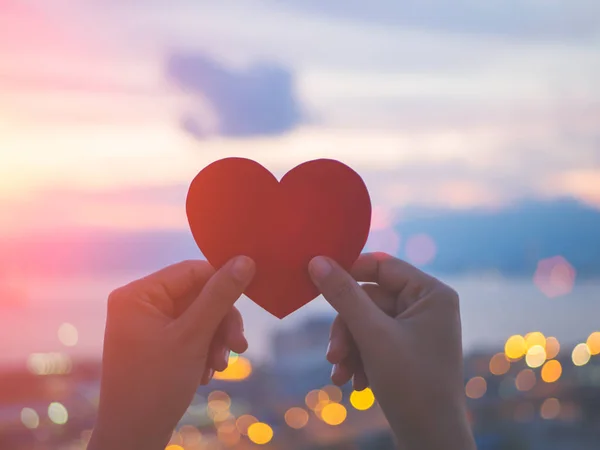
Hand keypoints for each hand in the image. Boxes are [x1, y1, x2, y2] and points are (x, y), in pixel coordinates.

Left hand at [88, 257, 254, 449]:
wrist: (133, 438)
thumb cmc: (157, 386)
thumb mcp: (194, 336)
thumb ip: (220, 296)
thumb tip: (245, 260)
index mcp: (137, 295)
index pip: (192, 271)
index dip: (223, 282)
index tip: (251, 296)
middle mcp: (139, 305)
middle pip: (198, 295)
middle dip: (220, 322)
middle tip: (238, 346)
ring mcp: (146, 325)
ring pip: (198, 316)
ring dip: (215, 340)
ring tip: (219, 366)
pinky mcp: (155, 344)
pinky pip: (190, 333)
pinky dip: (204, 350)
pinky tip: (207, 372)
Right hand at [308, 253, 474, 449]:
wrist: (430, 441)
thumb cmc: (410, 383)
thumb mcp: (372, 335)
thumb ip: (344, 295)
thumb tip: (317, 260)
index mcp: (431, 293)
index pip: (382, 266)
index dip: (349, 271)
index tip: (318, 280)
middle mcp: (427, 306)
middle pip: (370, 299)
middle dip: (347, 329)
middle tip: (332, 355)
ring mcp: (417, 329)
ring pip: (367, 322)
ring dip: (349, 347)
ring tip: (339, 374)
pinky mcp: (407, 350)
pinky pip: (373, 341)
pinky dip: (359, 359)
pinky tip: (353, 383)